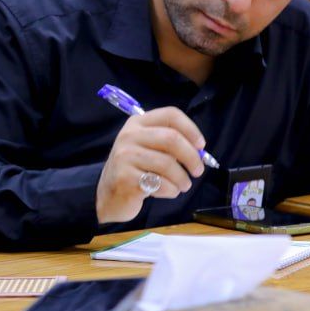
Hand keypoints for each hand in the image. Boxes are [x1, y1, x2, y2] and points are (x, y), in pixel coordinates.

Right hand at [95, 107, 205, 224]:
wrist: (108, 195)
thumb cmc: (135, 170)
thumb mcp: (147, 149)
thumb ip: (169, 145)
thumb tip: (199, 152)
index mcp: (137, 123)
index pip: (170, 115)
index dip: (191, 129)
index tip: (201, 146)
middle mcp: (129, 135)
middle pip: (172, 139)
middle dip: (191, 157)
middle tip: (198, 171)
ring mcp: (125, 156)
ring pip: (168, 164)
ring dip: (182, 178)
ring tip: (184, 185)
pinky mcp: (125, 178)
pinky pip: (160, 183)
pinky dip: (171, 190)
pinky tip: (168, 191)